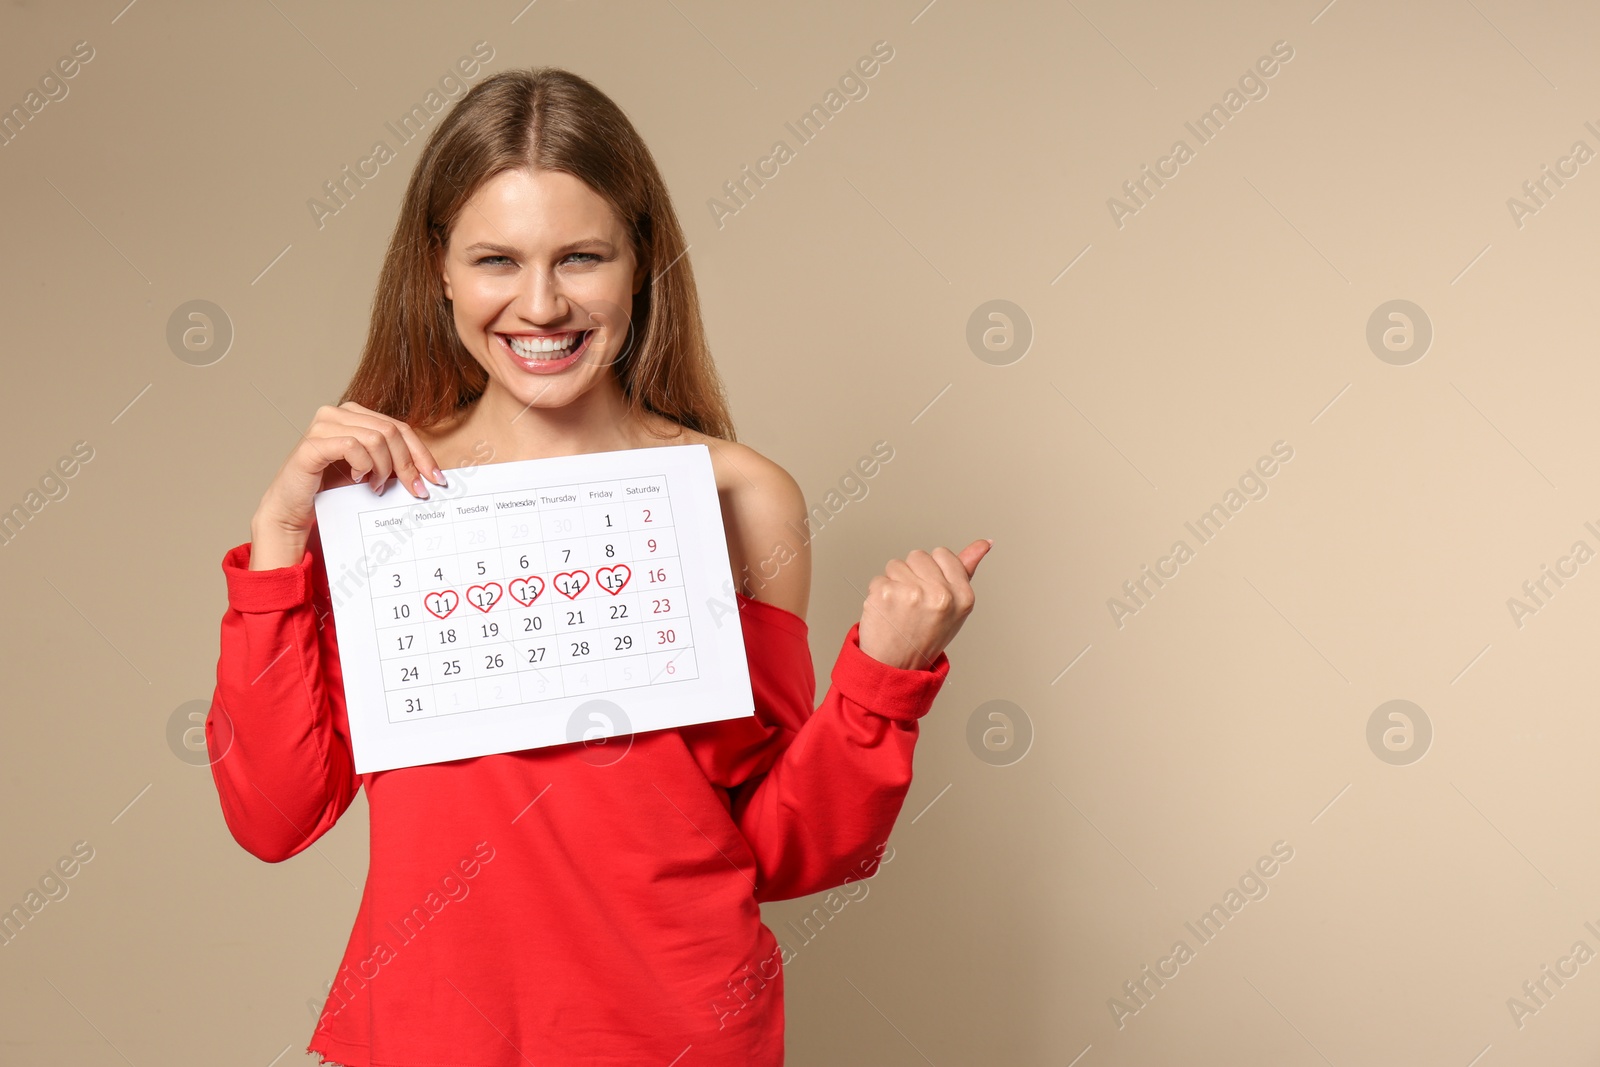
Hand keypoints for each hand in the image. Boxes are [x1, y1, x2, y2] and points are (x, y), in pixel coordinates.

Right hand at [249, 401, 445, 569]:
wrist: (294, 508)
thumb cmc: (331, 488)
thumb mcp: (371, 471)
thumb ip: (394, 463)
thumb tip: (431, 473)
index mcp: (356, 415)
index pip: (400, 428)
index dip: (421, 453)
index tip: (436, 479)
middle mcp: (338, 413)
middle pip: (392, 431)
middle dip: (408, 464)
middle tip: (413, 490)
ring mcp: (323, 425)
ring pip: (376, 437)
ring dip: (383, 467)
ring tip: (376, 486)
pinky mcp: (312, 444)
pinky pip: (352, 446)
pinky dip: (363, 465)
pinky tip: (357, 479)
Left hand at [856, 539, 991, 670]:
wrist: (897, 666)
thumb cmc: (927, 634)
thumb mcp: (956, 606)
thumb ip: (967, 570)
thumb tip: (986, 542)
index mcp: (963, 596)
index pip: (942, 554)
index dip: (932, 572)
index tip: (931, 594)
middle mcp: (941, 595)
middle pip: (917, 555)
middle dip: (913, 575)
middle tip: (914, 605)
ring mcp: (912, 594)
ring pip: (895, 564)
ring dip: (894, 583)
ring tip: (900, 610)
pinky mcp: (885, 594)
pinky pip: (878, 578)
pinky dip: (878, 594)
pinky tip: (887, 613)